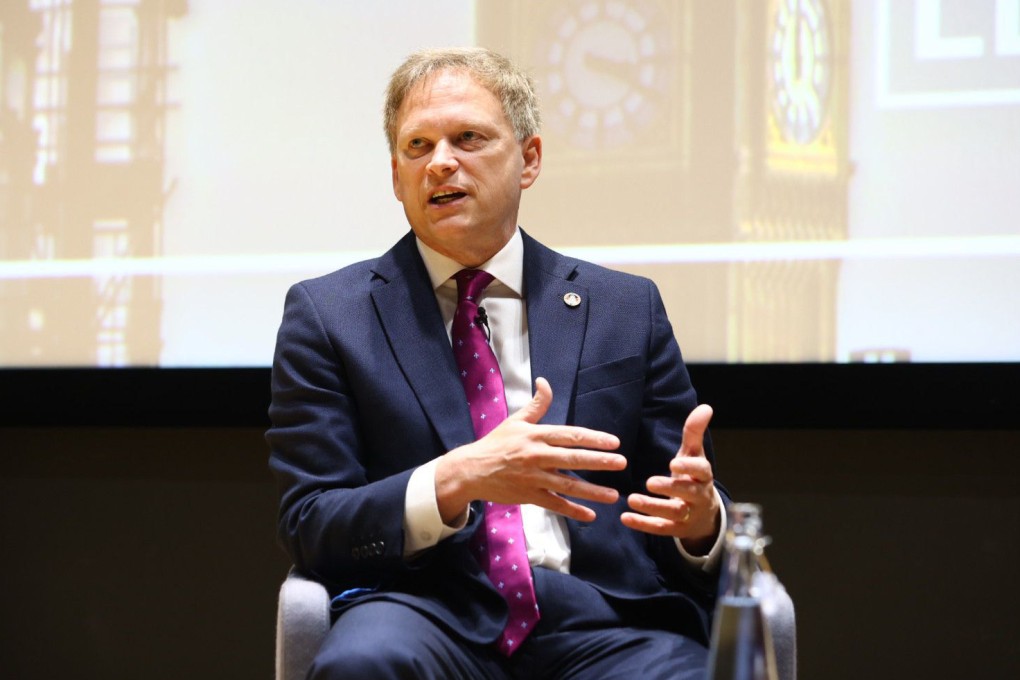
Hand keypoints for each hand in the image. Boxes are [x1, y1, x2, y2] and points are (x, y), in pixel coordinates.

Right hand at [435, 377, 625, 523]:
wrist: (471, 470)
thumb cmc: (496, 443)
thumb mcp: (516, 421)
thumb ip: (537, 405)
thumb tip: (545, 382)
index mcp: (536, 436)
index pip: (570, 436)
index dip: (593, 438)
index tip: (614, 442)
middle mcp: (536, 456)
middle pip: (572, 459)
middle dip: (599, 461)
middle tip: (621, 463)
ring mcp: (533, 478)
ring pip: (567, 485)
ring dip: (592, 491)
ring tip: (613, 495)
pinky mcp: (529, 496)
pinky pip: (555, 505)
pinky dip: (573, 511)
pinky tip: (591, 515)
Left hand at [620, 404, 720, 552]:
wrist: (704, 514)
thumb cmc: (693, 476)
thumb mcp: (694, 454)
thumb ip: (694, 432)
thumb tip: (705, 407)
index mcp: (703, 475)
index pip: (702, 470)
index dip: (690, 467)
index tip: (674, 463)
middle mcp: (699, 495)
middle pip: (688, 493)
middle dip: (670, 488)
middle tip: (650, 482)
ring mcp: (688, 514)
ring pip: (673, 512)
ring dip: (652, 507)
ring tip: (632, 499)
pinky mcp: (676, 529)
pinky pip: (661, 528)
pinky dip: (643, 524)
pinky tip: (625, 518)